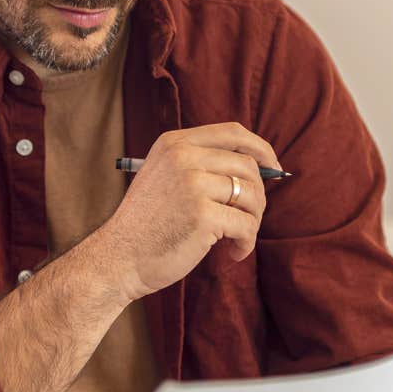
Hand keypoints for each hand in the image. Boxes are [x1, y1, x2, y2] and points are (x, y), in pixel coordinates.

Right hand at [90, 122, 280, 300]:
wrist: (117, 258)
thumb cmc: (146, 225)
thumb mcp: (164, 177)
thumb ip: (199, 164)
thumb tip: (256, 167)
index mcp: (175, 143)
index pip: (232, 133)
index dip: (260, 149)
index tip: (275, 168)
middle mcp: (183, 157)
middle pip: (247, 167)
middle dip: (257, 197)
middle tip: (247, 221)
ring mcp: (193, 184)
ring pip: (251, 196)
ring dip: (253, 222)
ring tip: (237, 238)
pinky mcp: (203, 215)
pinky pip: (246, 225)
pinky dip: (246, 243)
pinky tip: (233, 253)